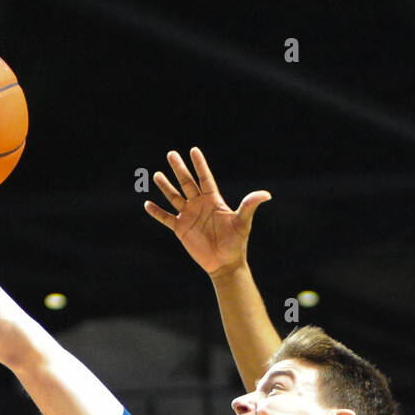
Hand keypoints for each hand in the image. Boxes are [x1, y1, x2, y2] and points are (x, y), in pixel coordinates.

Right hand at [143, 147, 270, 278]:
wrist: (224, 263)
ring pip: (174, 197)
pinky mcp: (181, 229)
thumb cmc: (236, 243)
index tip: (193, 150)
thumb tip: (266, 194)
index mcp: (213, 200)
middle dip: (179, 169)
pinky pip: (166, 218)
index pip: (205, 178)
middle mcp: (199, 205)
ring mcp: (189, 216)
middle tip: (171, 154)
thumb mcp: (243, 223)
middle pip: (187, 183)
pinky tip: (147, 204)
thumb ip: (249, 206)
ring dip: (166, 186)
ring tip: (157, 174)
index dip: (200, 165)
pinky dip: (157, 212)